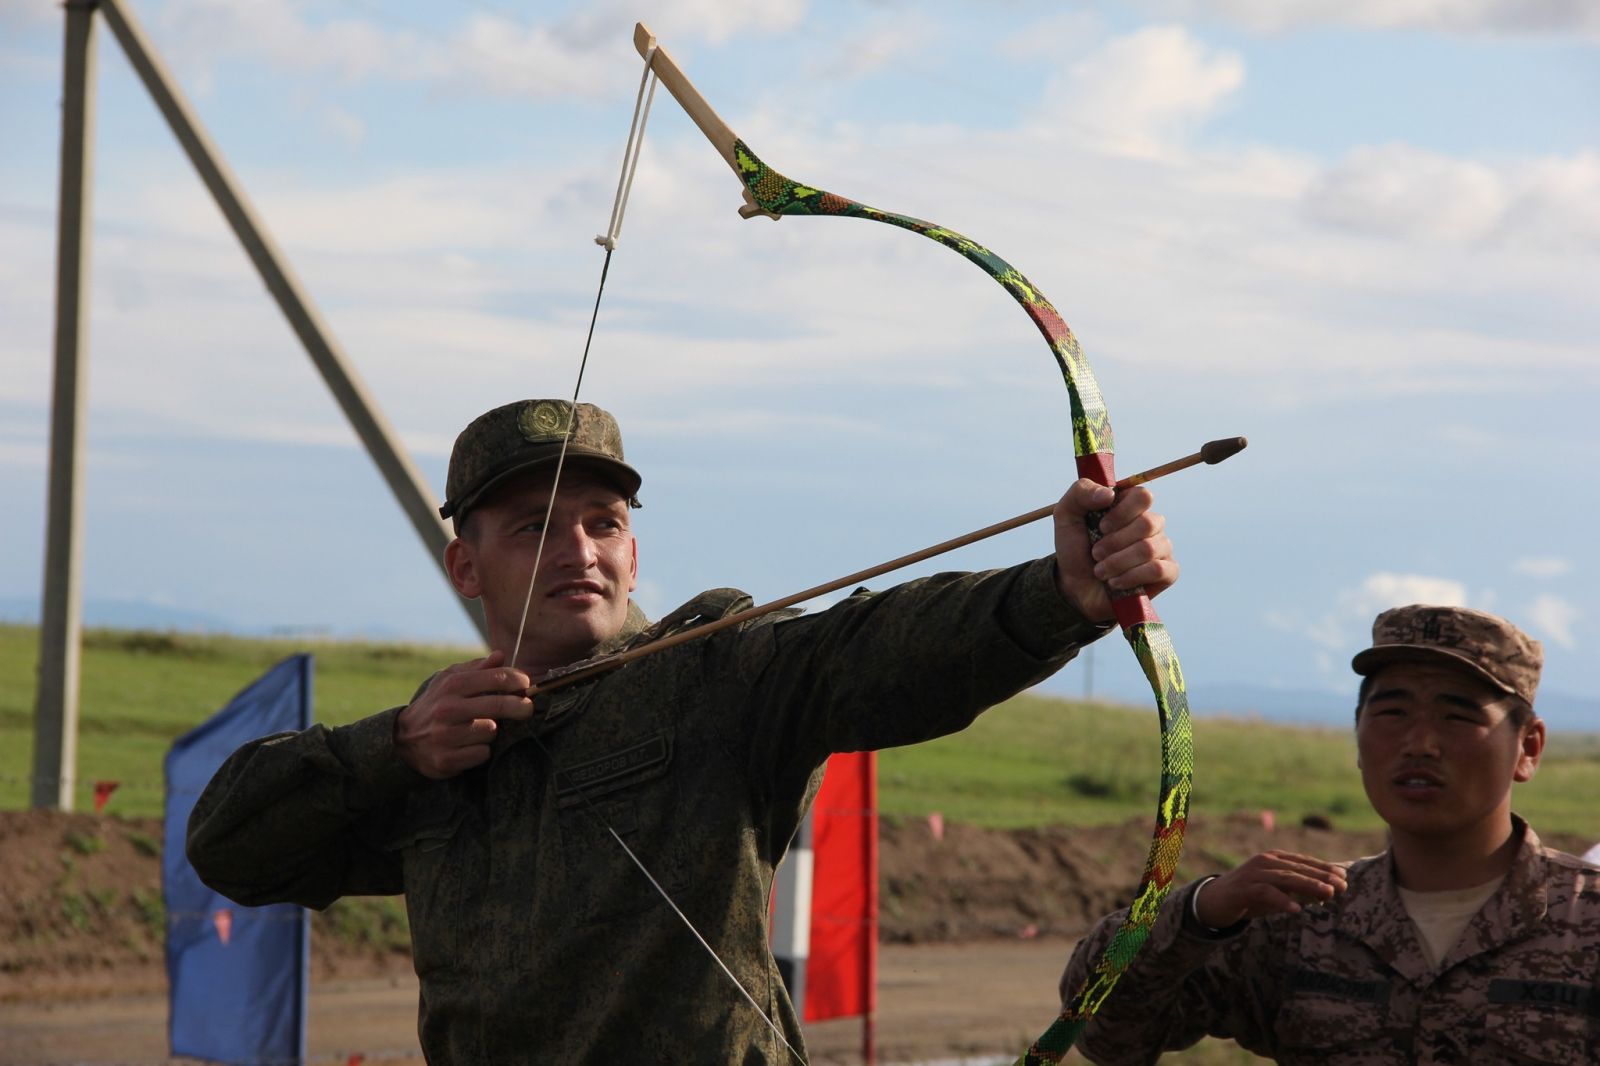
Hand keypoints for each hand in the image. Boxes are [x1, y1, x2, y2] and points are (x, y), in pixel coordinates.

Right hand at [394, 650, 532, 778]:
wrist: (403, 738)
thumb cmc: (436, 704)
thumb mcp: (449, 680)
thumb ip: (477, 668)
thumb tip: (500, 655)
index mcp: (452, 685)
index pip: (496, 677)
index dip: (518, 680)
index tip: (526, 684)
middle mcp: (448, 709)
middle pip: (499, 705)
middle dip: (521, 706)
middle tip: (527, 708)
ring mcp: (445, 736)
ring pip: (492, 731)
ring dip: (492, 731)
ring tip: (479, 729)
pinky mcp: (446, 760)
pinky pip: (482, 754)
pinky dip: (480, 751)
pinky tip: (469, 746)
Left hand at [1052, 481, 1176, 622]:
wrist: (1074, 586)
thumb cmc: (1074, 548)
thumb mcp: (1066, 515)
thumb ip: (1081, 493)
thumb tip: (1109, 494)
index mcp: (1131, 505)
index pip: (1143, 496)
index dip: (1122, 513)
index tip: (1101, 527)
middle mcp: (1151, 524)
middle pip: (1148, 523)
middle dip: (1114, 542)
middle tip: (1096, 553)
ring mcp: (1161, 548)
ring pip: (1149, 549)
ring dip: (1117, 562)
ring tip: (1100, 570)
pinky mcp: (1167, 573)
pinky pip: (1160, 570)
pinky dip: (1131, 577)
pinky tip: (1115, 582)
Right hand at [1194, 850, 1348, 928]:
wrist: (1214, 901)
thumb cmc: (1250, 896)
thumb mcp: (1278, 892)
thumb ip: (1299, 890)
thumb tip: (1327, 893)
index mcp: (1273, 859)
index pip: (1303, 861)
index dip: (1323, 868)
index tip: (1344, 876)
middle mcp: (1264, 861)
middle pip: (1297, 868)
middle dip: (1321, 876)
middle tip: (1343, 886)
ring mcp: (1253, 873)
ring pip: (1285, 878)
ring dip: (1308, 885)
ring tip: (1328, 893)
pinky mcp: (1243, 888)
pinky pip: (1266, 893)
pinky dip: (1282, 900)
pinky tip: (1297, 908)